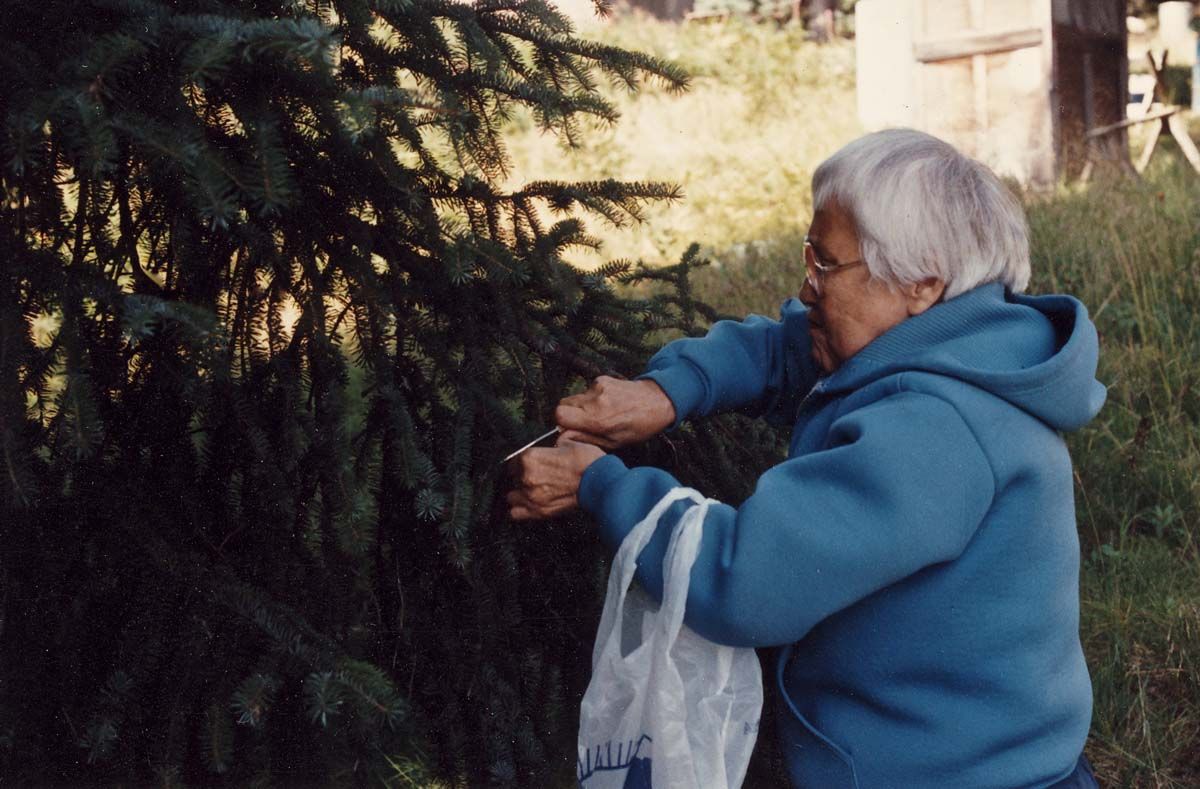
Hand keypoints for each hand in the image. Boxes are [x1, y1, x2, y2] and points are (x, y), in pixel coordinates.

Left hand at [506, 436, 604, 520]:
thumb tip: (549, 447)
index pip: (514, 460)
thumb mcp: (568, 443)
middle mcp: (527, 477)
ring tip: (532, 492)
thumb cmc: (587, 462)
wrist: (601, 482)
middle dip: (522, 477)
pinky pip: (516, 513)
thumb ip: (550, 447)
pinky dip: (521, 510)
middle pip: (513, 478)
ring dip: (520, 493)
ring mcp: (531, 496)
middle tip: (538, 477)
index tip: (530, 464)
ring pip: (512, 496)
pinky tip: (530, 505)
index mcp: (530, 457)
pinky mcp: (539, 512)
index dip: (522, 462)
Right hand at [554, 376, 675, 449]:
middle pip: (563, 405)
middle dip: (569, 415)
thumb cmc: (639, 426)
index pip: (560, 415)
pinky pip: (586, 390)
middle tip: (585, 423)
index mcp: (598, 419)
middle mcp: (595, 400)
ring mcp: (598, 387)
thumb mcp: (614, 442)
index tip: (571, 429)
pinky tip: (607, 404)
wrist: (658, 400)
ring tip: (600, 414)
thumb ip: (585, 439)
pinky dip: (591, 398)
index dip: (562, 423)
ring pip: (574, 398)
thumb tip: (562, 438)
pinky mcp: (601, 379)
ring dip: (581, 407)